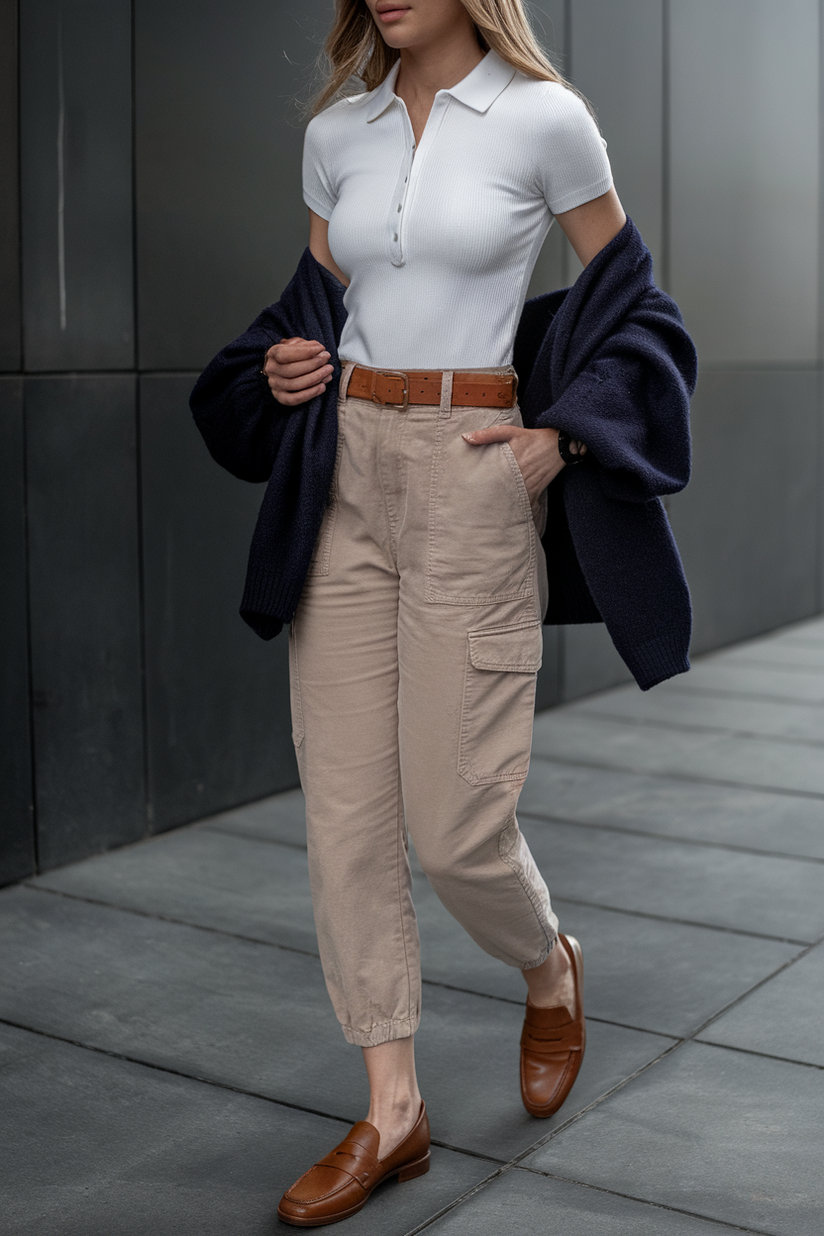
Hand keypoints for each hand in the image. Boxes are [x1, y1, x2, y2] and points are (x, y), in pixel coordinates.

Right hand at [262, 337, 333, 405]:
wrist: (283, 369)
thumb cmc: (293, 355)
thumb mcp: (297, 345)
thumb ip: (306, 345)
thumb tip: (319, 349)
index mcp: (273, 353)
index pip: (285, 354)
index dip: (305, 352)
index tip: (321, 348)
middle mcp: (271, 370)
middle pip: (292, 370)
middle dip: (313, 364)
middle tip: (326, 358)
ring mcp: (275, 385)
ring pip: (296, 384)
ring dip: (315, 378)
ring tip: (328, 371)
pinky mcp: (281, 397)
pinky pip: (295, 399)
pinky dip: (310, 393)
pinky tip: (322, 386)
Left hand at [462, 424, 585, 522]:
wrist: (558, 444)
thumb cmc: (532, 438)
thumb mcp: (510, 431)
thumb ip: (487, 434)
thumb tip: (465, 438)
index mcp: (510, 466)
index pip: (490, 482)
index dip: (478, 493)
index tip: (466, 500)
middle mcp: (519, 480)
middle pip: (500, 499)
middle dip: (487, 508)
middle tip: (472, 516)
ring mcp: (529, 489)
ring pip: (513, 507)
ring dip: (502, 514)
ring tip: (487, 523)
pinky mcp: (536, 493)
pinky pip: (528, 509)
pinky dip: (520, 517)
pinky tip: (510, 524)